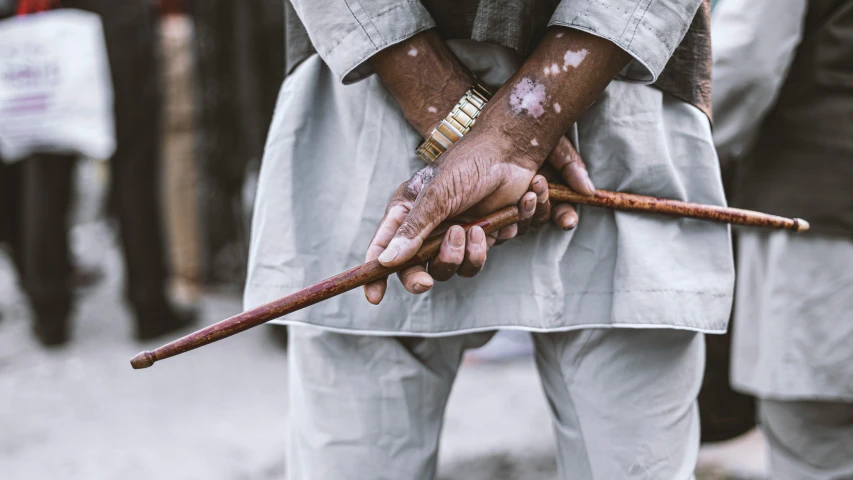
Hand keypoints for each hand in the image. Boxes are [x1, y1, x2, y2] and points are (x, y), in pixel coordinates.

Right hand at [363, 134, 593, 303]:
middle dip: (433, 268)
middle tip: (429, 279)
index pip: (386, 249)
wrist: (512, 150)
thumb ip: (413, 229)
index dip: (377, 274)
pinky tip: (509, 208)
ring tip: (478, 230)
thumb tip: (387, 261)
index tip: (375, 298)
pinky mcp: (487, 234)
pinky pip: (491, 253)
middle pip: (423, 268)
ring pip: (459, 267)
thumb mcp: (436, 195)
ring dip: (469, 255)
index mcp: (409, 213)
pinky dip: (503, 232)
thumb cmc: (468, 163)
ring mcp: (459, 233)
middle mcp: (430, 227)